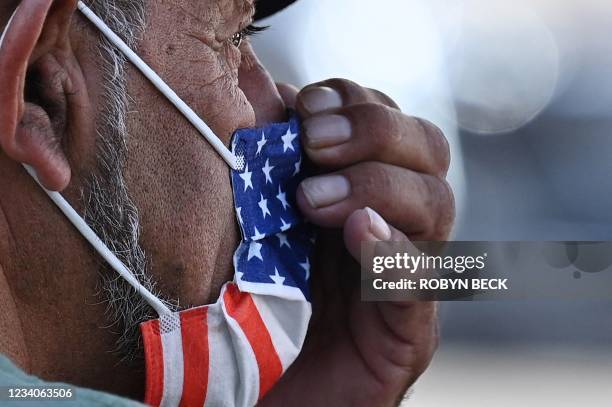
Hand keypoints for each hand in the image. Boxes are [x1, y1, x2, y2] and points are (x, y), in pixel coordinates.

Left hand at [262, 79, 453, 405]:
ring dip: (378, 187)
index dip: (353, 102)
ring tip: (315, 201)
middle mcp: (390, 224)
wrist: (254, 390)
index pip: (387, 120)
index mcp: (357, 189)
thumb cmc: (247, 302)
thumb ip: (265, 160)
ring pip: (436, 205)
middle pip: (427, 150)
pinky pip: (421, 285)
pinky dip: (394, 254)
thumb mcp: (253, 216)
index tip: (306, 108)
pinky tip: (361, 233)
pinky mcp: (407, 333)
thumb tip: (258, 93)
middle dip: (374, 132)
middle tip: (315, 144)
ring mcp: (404, 277)